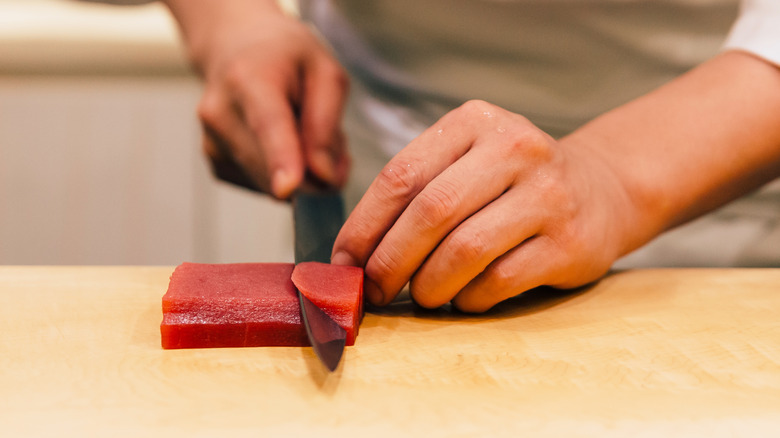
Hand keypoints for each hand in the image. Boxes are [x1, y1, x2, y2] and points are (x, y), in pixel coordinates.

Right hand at [166, 0, 349, 197]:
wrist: (233, 46)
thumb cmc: (284, 56)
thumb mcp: (324, 70)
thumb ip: (328, 122)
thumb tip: (324, 175)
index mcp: (248, 78)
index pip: (267, 125)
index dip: (280, 159)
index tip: (287, 188)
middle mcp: (220, 113)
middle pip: (273, 168)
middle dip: (315, 173)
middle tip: (335, 144)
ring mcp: (212, 142)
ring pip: (272, 184)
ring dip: (301, 172)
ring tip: (301, 128)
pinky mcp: (215, 163)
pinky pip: (263, 187)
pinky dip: (282, 174)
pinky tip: (282, 142)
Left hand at [331, 100, 637, 311]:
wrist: (601, 189)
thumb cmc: (511, 183)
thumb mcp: (467, 162)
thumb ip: (417, 193)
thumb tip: (354, 255)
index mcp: (474, 122)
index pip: (402, 175)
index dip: (364, 225)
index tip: (344, 261)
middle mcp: (515, 147)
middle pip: (431, 212)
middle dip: (390, 261)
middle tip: (373, 290)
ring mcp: (548, 193)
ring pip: (465, 250)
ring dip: (429, 285)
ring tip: (421, 296)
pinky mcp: (570, 240)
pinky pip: (500, 280)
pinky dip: (469, 298)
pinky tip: (464, 297)